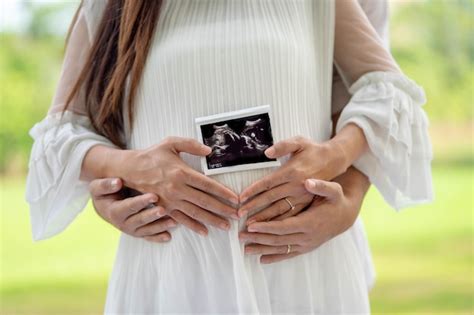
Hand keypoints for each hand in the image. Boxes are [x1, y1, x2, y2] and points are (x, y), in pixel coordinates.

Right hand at [90, 177, 176, 242]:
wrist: (105, 207)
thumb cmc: (104, 194)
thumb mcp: (98, 187)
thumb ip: (106, 185)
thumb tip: (117, 182)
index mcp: (114, 211)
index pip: (129, 206)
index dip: (141, 202)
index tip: (154, 196)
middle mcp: (123, 223)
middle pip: (140, 220)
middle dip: (152, 215)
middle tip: (163, 210)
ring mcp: (132, 230)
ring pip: (147, 230)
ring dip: (160, 227)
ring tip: (173, 222)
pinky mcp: (139, 233)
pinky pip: (149, 237)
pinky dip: (158, 238)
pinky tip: (168, 237)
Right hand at [111, 136, 238, 235]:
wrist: (130, 169)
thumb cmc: (153, 155)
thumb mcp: (171, 143)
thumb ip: (191, 145)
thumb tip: (210, 151)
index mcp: (182, 172)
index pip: (208, 184)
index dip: (223, 192)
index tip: (236, 199)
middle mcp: (177, 188)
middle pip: (205, 201)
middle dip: (223, 209)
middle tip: (237, 215)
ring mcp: (170, 201)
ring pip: (196, 213)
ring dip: (212, 220)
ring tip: (226, 226)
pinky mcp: (164, 208)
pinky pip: (181, 219)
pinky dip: (194, 226)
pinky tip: (205, 231)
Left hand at [238, 135, 347, 221]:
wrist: (335, 161)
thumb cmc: (313, 149)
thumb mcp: (300, 141)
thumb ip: (283, 145)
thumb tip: (267, 152)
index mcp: (292, 171)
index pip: (268, 183)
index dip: (254, 190)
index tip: (240, 198)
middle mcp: (297, 186)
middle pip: (271, 199)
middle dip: (254, 207)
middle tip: (239, 214)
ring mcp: (303, 197)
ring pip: (281, 211)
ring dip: (265, 219)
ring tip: (250, 226)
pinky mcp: (307, 203)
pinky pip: (292, 216)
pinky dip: (279, 224)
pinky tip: (269, 230)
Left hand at [239, 176, 364, 263]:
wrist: (346, 216)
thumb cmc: (336, 200)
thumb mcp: (333, 190)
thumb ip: (322, 186)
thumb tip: (309, 182)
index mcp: (310, 222)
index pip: (284, 226)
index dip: (267, 226)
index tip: (251, 224)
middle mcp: (308, 237)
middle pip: (279, 240)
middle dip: (259, 238)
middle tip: (241, 236)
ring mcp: (307, 244)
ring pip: (281, 249)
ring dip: (263, 250)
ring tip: (245, 249)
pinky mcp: (306, 248)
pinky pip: (288, 254)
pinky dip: (275, 257)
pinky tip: (261, 260)